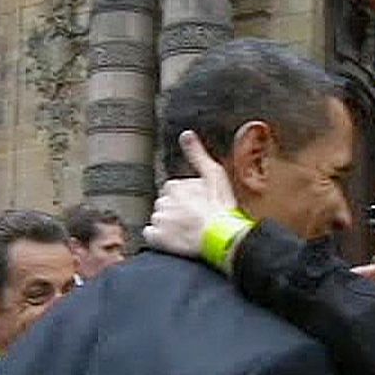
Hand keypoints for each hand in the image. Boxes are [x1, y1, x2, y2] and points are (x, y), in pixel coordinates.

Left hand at [143, 131, 238, 256]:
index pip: (173, 191)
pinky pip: (152, 235)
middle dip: (176, 212)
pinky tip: (175, 239)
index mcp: (174, 185)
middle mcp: (163, 201)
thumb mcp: (214, 175)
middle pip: (165, 205)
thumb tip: (186, 135)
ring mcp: (159, 220)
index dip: (186, 200)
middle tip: (194, 220)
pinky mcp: (156, 237)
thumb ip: (197, 155)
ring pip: (159, 219)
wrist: (223, 238)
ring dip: (170, 225)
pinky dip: (161, 238)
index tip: (198, 207)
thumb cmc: (222, 209)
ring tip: (187, 231)